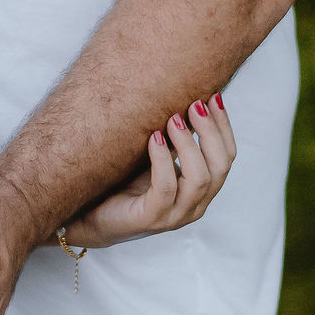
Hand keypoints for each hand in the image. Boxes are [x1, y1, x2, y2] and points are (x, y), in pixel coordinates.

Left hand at [55, 95, 235, 247]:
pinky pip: (166, 189)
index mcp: (200, 188)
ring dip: (189, 144)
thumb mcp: (154, 153)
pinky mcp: (151, 219)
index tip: (214, 96)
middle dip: (211, 132)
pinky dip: (163, 160)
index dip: (224, 126)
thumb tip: (187, 96)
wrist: (88, 212)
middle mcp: (194, 204)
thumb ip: (173, 134)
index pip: (226, 157)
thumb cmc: (122, 180)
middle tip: (194, 104)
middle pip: (220, 167)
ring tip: (173, 119)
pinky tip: (154, 138)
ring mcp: (174, 215)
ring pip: (200, 180)